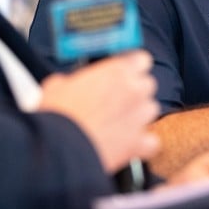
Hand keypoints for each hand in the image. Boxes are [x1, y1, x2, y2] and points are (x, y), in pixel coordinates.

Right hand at [38, 50, 160, 173]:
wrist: (58, 149)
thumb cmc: (57, 115)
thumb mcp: (57, 85)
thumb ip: (73, 80)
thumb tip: (67, 84)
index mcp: (117, 71)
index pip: (141, 59)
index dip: (132, 66)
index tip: (123, 72)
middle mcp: (134, 90)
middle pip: (148, 84)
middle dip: (135, 91)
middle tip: (115, 100)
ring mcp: (139, 117)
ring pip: (151, 110)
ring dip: (138, 115)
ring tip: (116, 124)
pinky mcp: (138, 143)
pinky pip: (151, 142)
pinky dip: (142, 144)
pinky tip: (127, 146)